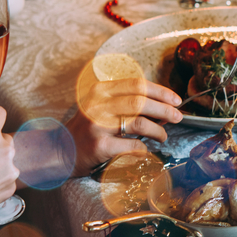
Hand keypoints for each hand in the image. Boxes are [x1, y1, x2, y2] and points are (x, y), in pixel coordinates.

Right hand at [67, 78, 183, 177]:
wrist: (59, 151)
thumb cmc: (86, 129)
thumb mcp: (102, 108)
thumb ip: (128, 104)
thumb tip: (163, 108)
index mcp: (101, 90)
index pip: (138, 85)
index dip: (161, 92)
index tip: (176, 100)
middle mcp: (98, 104)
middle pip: (141, 102)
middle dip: (165, 110)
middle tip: (178, 117)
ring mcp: (98, 124)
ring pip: (139, 122)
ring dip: (158, 130)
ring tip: (163, 136)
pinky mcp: (100, 145)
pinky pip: (132, 145)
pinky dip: (144, 149)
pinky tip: (146, 150)